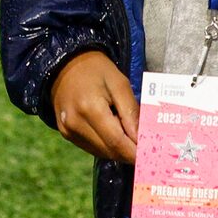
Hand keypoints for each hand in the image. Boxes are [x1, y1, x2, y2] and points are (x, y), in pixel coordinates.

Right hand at [49, 50, 141, 164]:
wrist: (66, 64)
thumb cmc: (97, 70)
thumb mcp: (120, 83)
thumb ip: (131, 113)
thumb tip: (142, 140)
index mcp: (90, 109)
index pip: (117, 143)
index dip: (136, 153)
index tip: (151, 154)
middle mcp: (75, 123)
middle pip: (110, 151)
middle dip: (130, 152)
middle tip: (145, 145)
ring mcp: (68, 130)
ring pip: (102, 153)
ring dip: (118, 149)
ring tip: (128, 135)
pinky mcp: (65, 133)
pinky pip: (92, 148)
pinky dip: (106, 145)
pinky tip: (112, 131)